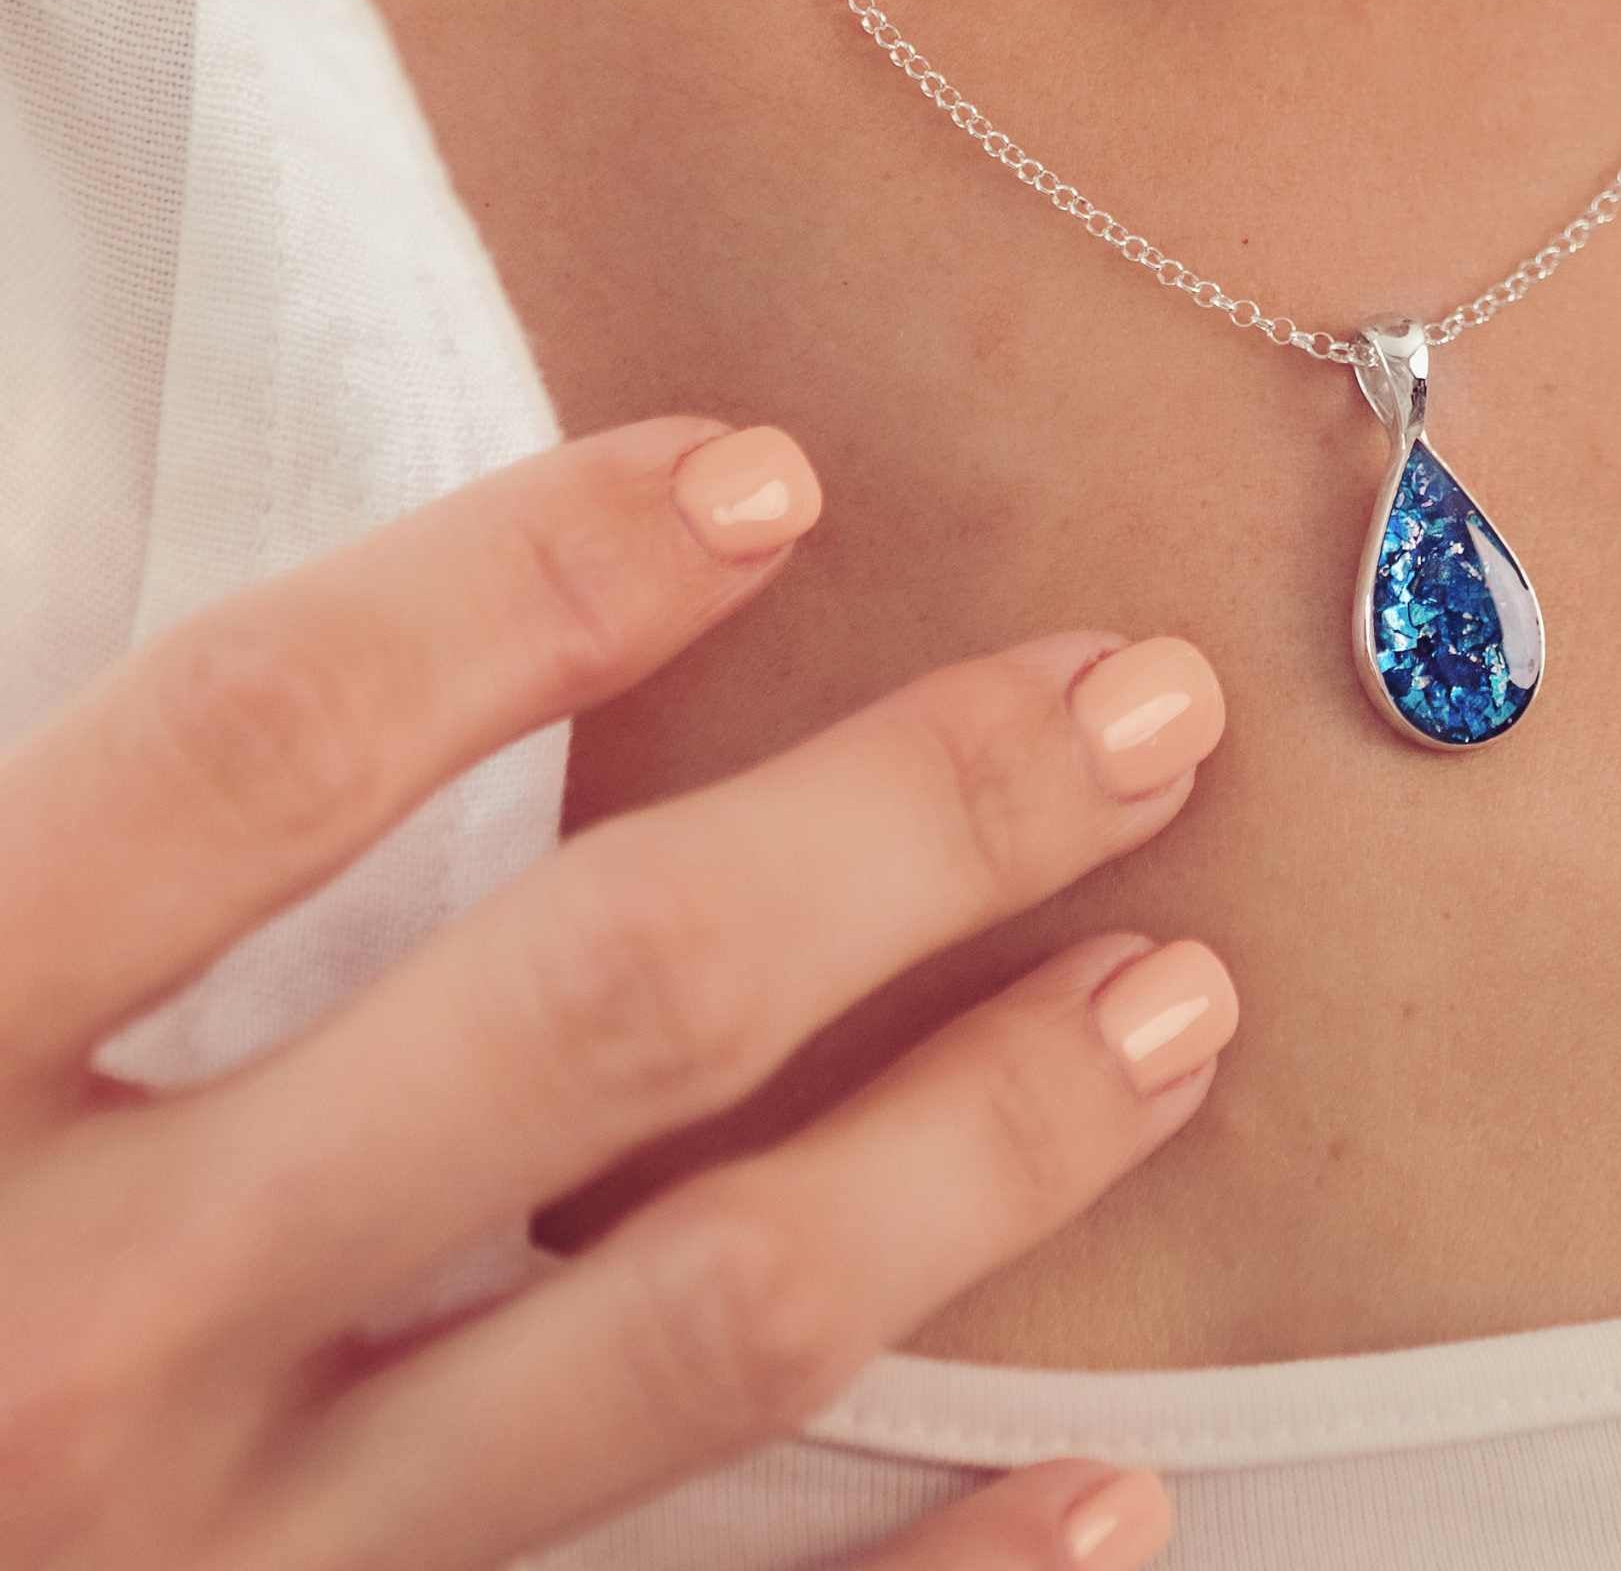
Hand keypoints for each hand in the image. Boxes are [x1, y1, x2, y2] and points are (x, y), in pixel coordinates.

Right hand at [0, 417, 1233, 1570]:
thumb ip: (76, 836)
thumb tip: (373, 637)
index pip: (260, 746)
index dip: (529, 582)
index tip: (770, 475)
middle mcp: (69, 1338)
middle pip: (588, 1013)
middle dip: (907, 834)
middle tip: (1143, 710)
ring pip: (694, 1327)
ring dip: (982, 1151)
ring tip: (1184, 998)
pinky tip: (1118, 1478)